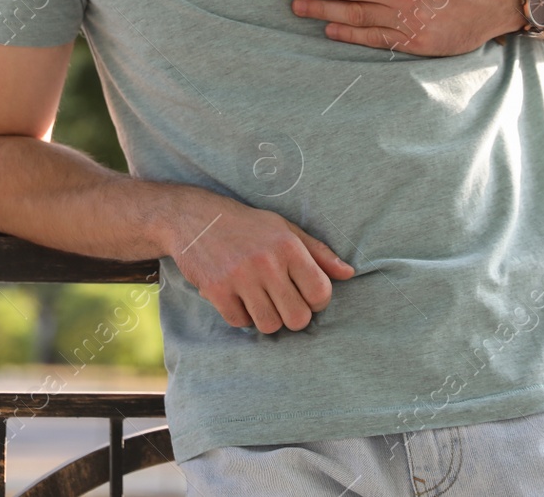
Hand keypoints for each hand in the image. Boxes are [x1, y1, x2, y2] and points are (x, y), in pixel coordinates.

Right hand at [167, 194, 355, 333]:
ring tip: (260, 300)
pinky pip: (240, 322)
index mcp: (288, 246)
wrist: (194, 217)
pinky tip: (238, 297)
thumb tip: (349, 274)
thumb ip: (318, 253)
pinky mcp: (216, 290)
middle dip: (293, 315)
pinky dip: (241, 315)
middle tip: (282, 301)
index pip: (320, 294)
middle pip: (298, 318)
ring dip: (267, 317)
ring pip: (269, 325)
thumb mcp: (285, 229)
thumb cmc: (247, 225)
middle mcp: (266, 262)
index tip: (304, 293)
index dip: (317, 301)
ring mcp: (240, 277)